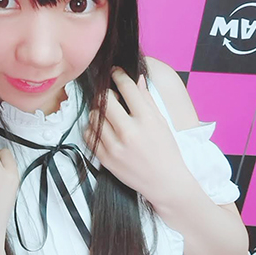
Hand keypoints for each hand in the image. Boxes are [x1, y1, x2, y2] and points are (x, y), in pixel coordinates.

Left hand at [83, 68, 188, 205]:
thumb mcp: (161, 122)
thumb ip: (147, 99)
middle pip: (105, 100)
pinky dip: (93, 128)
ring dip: (99, 111)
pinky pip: (89, 134)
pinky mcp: (105, 159)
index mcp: (147, 120)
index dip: (119, 75)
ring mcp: (115, 147)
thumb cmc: (166, 150)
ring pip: (94, 116)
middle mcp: (129, 132)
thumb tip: (137, 78)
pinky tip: (103, 129)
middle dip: (106, 93)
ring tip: (108, 115)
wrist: (164, 182)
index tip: (115, 72)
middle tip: (110, 95)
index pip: (126, 88)